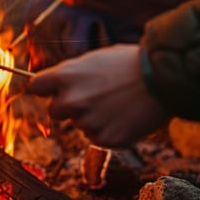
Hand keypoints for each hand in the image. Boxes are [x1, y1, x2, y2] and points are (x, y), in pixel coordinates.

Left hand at [28, 45, 168, 147]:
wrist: (165, 79)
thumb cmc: (130, 63)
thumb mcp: (94, 60)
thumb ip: (72, 74)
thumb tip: (57, 84)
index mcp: (65, 76)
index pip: (35, 87)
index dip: (44, 89)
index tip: (50, 90)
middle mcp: (71, 101)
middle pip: (53, 111)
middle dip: (67, 107)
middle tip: (92, 98)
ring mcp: (87, 122)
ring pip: (80, 124)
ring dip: (92, 117)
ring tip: (117, 103)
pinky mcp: (105, 139)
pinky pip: (98, 137)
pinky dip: (109, 130)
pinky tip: (125, 116)